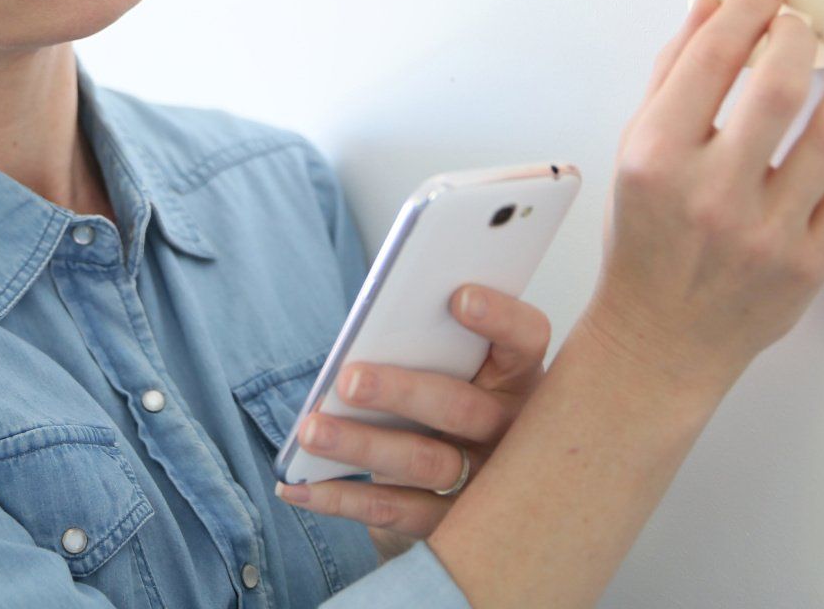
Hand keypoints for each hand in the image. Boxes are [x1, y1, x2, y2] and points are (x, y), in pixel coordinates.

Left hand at [273, 283, 551, 557]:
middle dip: (401, 391)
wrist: (473, 494)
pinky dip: (340, 498)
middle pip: (462, 408)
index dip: (500, 318)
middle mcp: (511, 430)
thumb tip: (370, 332)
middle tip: (349, 380)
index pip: (526, 339)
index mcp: (517, 377)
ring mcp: (487, 483)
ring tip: (311, 431)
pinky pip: (395, 513)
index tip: (458, 297)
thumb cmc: (449, 404)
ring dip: (362, 445)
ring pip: (426, 462)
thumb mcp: (457, 373)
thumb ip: (431, 348)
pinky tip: (297, 489)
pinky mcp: (453, 525)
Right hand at [588, 0, 823, 390]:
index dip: (745, 10)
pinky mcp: (809, 265)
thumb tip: (712, 9)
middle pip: (780, 88)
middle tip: (805, 21)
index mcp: (656, 160)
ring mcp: (765, 234)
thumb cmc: (645, 243)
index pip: (709, 61)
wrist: (660, 337)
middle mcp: (710, 195)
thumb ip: (672, 76)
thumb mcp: (634, 151)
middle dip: (800, 35)